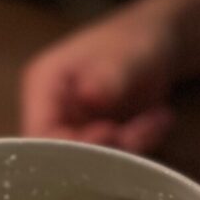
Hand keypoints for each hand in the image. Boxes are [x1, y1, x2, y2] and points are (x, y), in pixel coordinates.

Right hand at [20, 0, 175, 153]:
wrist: (159, 43)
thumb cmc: (136, 38)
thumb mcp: (127, 54)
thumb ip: (110, 76)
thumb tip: (89, 97)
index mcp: (43, 86)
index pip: (39, 134)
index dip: (69, 146)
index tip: (109, 132)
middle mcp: (52, 113)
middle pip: (64, 156)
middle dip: (107, 148)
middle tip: (141, 130)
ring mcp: (75, 130)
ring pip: (94, 161)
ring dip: (131, 145)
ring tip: (157, 117)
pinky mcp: (97, 142)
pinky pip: (114, 159)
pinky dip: (141, 144)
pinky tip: (160, 119)